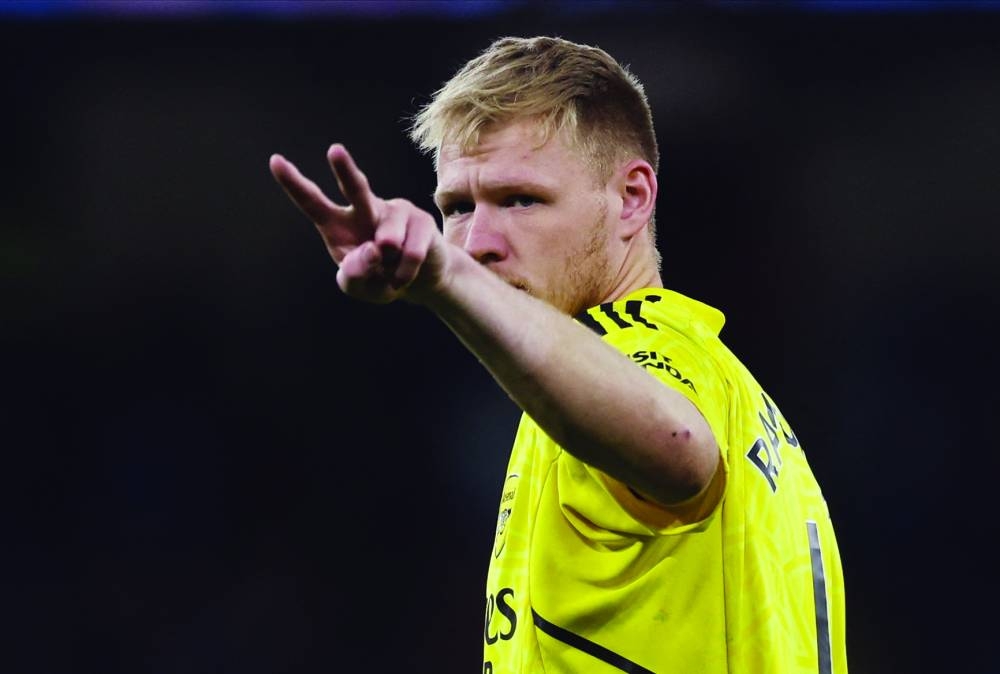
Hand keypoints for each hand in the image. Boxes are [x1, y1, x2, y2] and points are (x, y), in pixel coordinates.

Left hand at [269, 144, 444, 303]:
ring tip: (391, 272)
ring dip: (389, 267)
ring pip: (388, 239)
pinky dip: (405, 273)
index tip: (275, 161)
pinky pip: (410, 253)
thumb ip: (353, 276)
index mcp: (338, 225)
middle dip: (345, 169)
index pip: (312, 203)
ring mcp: (394, 212)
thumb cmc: (381, 279)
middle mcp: (364, 210)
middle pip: (355, 188)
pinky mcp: (421, 220)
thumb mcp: (359, 288)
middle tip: (334, 150)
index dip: (293, 184)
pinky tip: (406, 274)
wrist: (421, 281)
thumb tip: (371, 249)